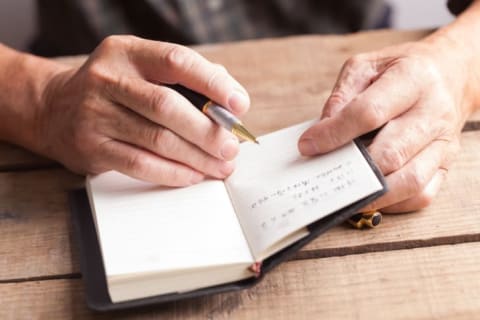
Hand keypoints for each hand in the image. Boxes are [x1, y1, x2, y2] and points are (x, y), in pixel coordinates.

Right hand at [37, 36, 249, 185]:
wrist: (55, 109)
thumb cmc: (115, 90)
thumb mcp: (141, 69)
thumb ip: (185, 80)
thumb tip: (232, 104)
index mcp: (127, 52)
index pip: (177, 61)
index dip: (213, 84)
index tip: (240, 105)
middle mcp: (108, 79)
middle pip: (167, 106)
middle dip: (207, 131)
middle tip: (231, 147)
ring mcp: (95, 114)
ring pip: (157, 139)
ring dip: (196, 157)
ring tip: (221, 166)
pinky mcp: (91, 147)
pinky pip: (141, 164)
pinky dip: (173, 173)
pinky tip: (193, 175)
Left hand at [298, 38, 477, 212]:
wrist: (451, 73)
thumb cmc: (402, 70)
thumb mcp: (368, 66)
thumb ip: (343, 94)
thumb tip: (322, 129)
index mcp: (412, 78)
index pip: (369, 113)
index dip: (334, 133)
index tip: (307, 145)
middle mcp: (433, 112)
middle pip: (390, 153)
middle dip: (352, 168)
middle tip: (323, 175)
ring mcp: (444, 142)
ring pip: (409, 180)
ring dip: (373, 194)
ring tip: (344, 194)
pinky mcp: (446, 164)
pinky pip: (421, 194)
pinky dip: (393, 202)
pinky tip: (370, 196)